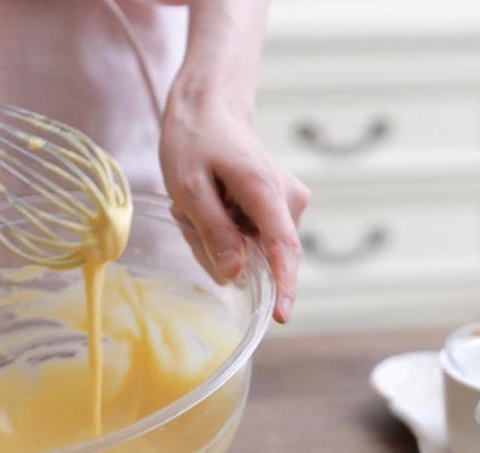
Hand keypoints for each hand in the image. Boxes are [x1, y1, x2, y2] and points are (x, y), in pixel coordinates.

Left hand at [160, 92, 309, 323]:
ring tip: (202, 206)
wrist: (212, 110)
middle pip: (263, 254)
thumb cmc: (196, 143)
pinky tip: (216, 206)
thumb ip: (214, 232)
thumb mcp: (189, 188)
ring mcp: (289, 203)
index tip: (282, 315)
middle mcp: (289, 199)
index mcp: (265, 189)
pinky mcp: (283, 208)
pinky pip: (257, 239)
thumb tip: (236, 274)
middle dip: (225, 250)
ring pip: (257, 249)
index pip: (283, 247)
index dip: (283, 285)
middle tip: (191, 216)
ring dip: (224, 239)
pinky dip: (231, 232)